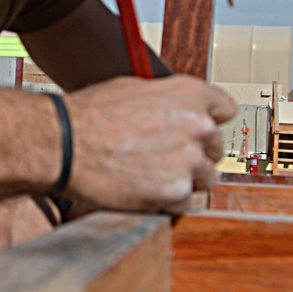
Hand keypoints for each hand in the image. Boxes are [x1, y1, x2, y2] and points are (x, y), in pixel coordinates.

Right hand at [63, 75, 236, 215]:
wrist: (66, 143)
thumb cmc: (90, 115)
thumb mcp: (134, 89)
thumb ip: (166, 102)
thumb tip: (174, 111)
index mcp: (190, 94)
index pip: (227, 109)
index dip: (211, 121)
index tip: (201, 132)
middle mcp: (198, 125)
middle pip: (216, 148)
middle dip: (195, 155)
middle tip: (164, 159)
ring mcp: (189, 160)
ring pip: (204, 179)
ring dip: (183, 180)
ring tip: (150, 176)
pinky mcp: (176, 191)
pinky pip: (183, 202)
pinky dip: (166, 200)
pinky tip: (142, 189)